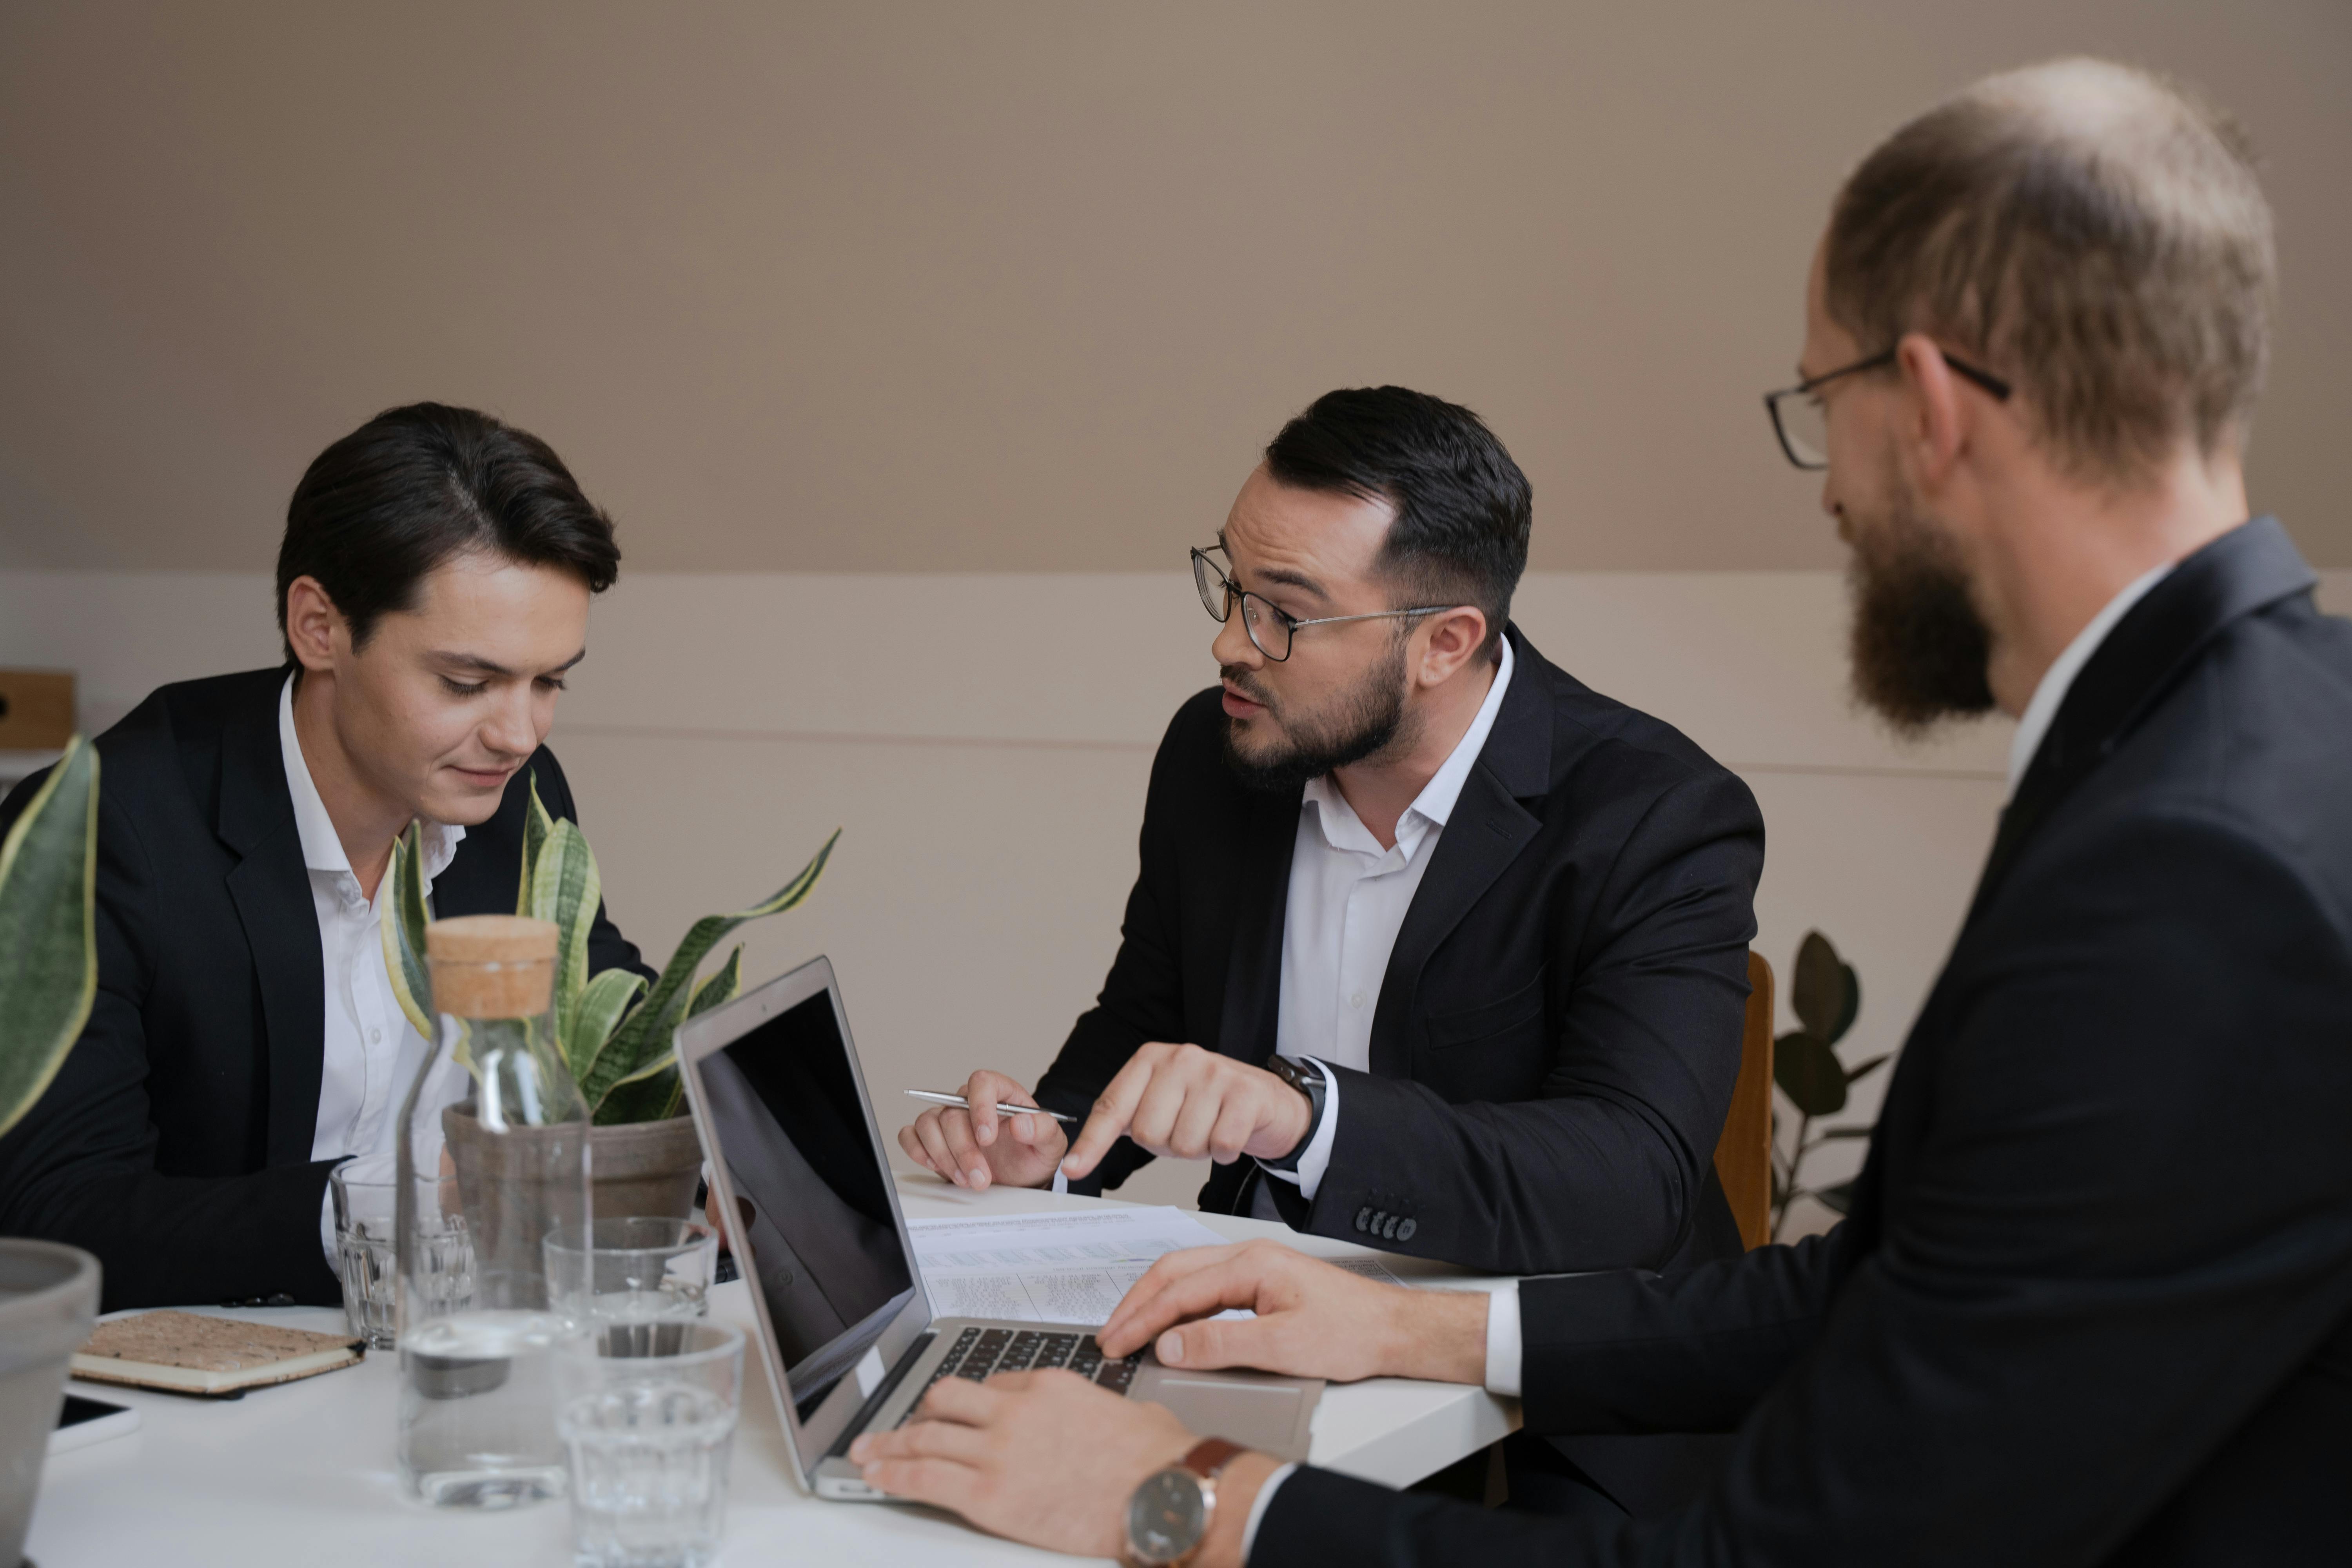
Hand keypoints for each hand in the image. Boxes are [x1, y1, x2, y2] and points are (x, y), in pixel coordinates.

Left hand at [849, 1369, 1204, 1557]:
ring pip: (924, 1438)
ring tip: (867, 1452)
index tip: (953, 1416)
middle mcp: (1015, 1410)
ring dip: (889, 1446)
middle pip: (944, 1401)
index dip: (966, 1405)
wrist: (1163, 1492)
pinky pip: (923, 1479)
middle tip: (895, 1428)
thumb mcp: (1122, 1411)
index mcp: (1046, 1385)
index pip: (989, 1384)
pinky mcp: (988, 1494)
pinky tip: (876, 1478)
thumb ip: (1089, 1409)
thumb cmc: (1155, 1459)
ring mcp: (998, 1450)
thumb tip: (1088, 1419)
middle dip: (916, 1416)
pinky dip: (892, 1477)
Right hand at [897, 1070, 1066, 1191]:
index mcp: (1000, 1093)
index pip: (981, 1082)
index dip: (980, 1107)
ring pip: (927, 1123)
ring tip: (966, 1179)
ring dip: (943, 1156)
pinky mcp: (932, 1139)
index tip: (987, 1138)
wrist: (1021, 1179)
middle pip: (952, 1113)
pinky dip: (918, 1151)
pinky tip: (938, 1167)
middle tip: (981, 1177)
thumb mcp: (1051, 1145)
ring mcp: (948, 1119)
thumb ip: (1042, 1130)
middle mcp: (970, 1103)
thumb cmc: (1034, 1155)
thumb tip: (1020, 1123)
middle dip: (964, 1150)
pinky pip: (909, 1135)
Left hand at [1059, 1043, 1313, 1182]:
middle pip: (1149, 1133)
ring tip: (1210, 1129)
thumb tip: (1075, 1159)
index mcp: (1150, 1059)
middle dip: (1166, 1145)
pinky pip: (1221, 1145)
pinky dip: (1225, 1153)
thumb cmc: (1207, 1105)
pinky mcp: (1246, 1092)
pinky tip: (1231, 1135)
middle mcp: (1181, 1058)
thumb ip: (1124, 1119)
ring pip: (1183, 1144)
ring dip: (1197, 1150)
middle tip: (1186, 1130)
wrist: (1268, 1102)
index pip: (1112, 1106)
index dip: (1093, 1142)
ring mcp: (1215, 1072)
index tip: (1073, 1169)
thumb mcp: (1161, 1100)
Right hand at [1097, 1238, 1489, 1385]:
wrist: (1391, 1329)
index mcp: (1250, 1263)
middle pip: (1173, 1272)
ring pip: (1187, 1277)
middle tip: (1110, 1335)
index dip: (1141, 1319)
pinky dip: (1178, 1305)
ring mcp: (1254, 1268)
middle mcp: (1248, 1257)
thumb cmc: (1350, 1332)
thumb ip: (1221, 1344)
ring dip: (1154, 1302)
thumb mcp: (1282, 1347)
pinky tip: (1171, 1325)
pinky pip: (1205, 1288)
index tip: (1115, 1343)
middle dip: (1136, 1303)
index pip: (1179, 1290)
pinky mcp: (1261, 1283)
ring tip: (1129, 1330)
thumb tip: (1169, 1345)